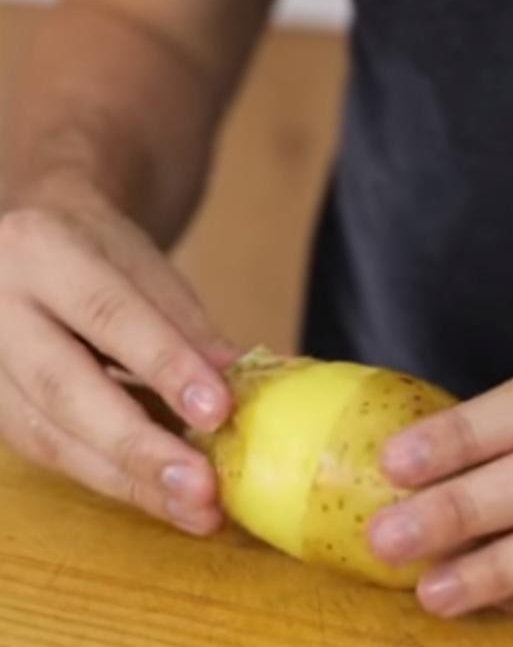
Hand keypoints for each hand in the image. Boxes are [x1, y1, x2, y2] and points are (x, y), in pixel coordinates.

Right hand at [0, 179, 237, 533]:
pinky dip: (112, 478)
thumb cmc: (97, 253)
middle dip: (140, 447)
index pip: (110, 315)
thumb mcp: (147, 268)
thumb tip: (242, 387)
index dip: (165, 367)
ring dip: (130, 481)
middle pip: (66, 390)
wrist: (29, 244)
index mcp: (42, 251)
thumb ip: (187, 327)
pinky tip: (163, 496)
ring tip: (197, 509)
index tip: (218, 411)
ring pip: (51, 437)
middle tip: (203, 489)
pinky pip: (50, 452)